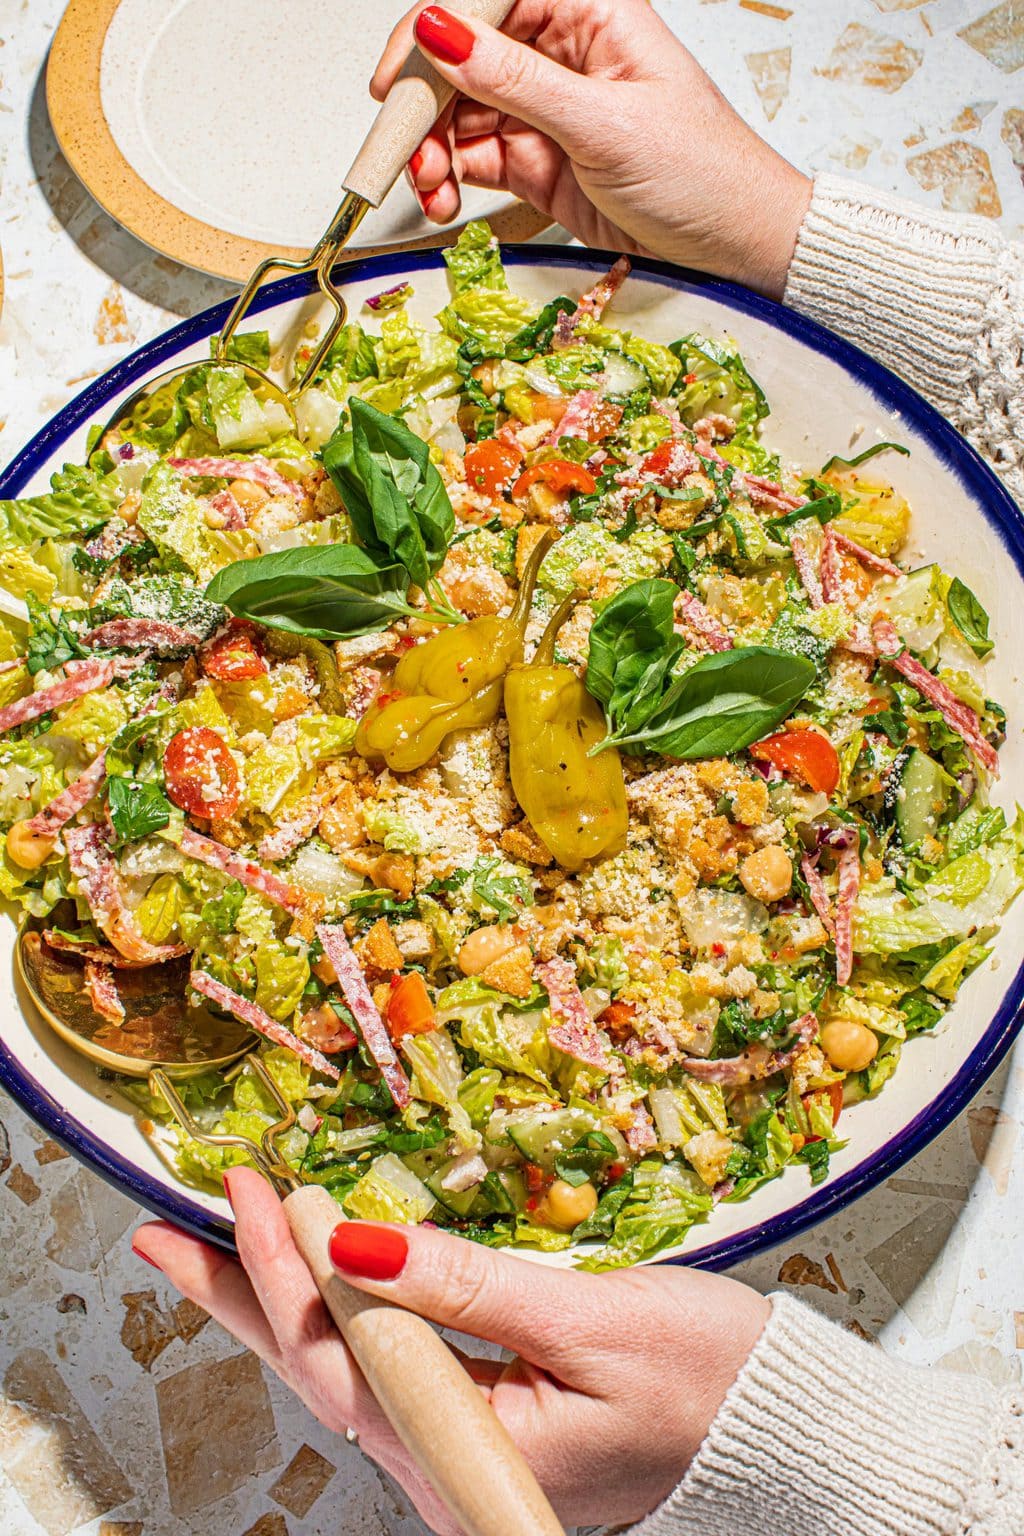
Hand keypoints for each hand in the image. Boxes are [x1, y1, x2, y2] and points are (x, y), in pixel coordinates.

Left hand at [134, 1168, 768, 1532]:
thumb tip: (352, 1240)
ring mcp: (467, 1453)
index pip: (347, 1358)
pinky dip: (341, 1314)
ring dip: (281, 1302)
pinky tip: (312, 1285)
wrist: (785, 1432)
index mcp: (475, 1458)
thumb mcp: (594, 1322)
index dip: (288, 1273)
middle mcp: (453, 1469)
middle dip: (242, 1297)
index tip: (255, 1192)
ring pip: (347, 1368)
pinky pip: (388, 1367)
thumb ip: (466, 1286)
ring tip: (215, 1250)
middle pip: (322, 1373)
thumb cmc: (714, 1383)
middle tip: (166, 1236)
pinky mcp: (488, 1425)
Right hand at [373, 0, 811, 299]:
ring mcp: (545, 108)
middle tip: (402, 143)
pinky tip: (443, 199)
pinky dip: (448, 180)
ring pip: (460, 111)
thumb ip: (516, 80)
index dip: (436, 23)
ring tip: (430, 186)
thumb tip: (441, 32)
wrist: (731, 246)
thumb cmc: (702, 172)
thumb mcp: (603, 123)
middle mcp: (562, 52)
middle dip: (426, 99)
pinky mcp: (537, 161)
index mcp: (590, 10)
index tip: (405, 69)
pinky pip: (473, 159)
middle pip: (463, 54)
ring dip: (431, 149)